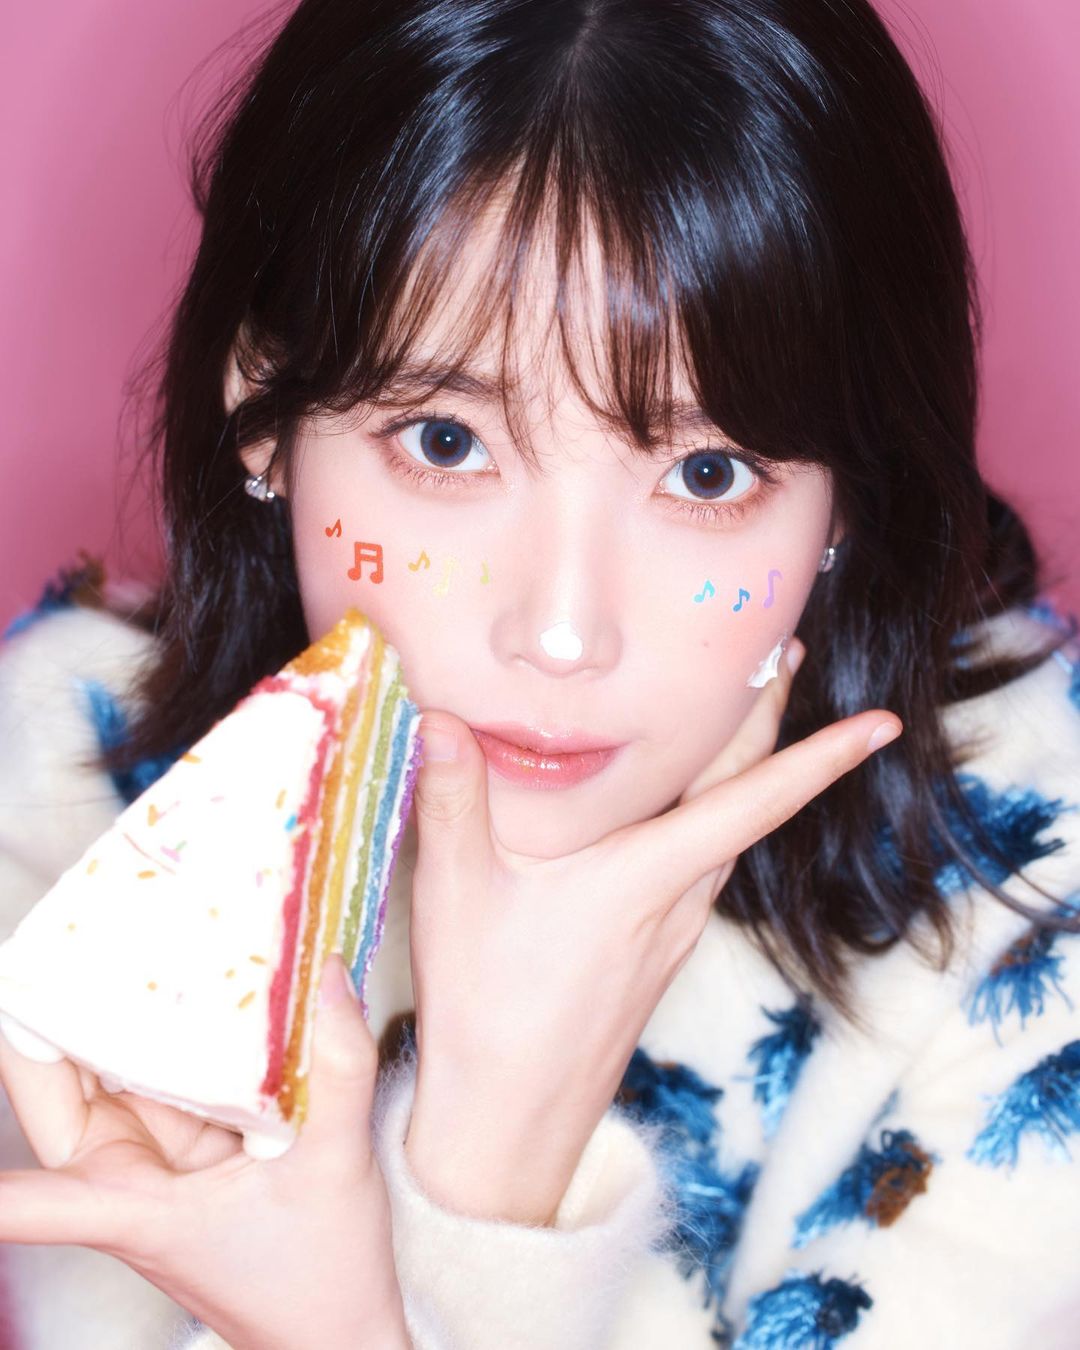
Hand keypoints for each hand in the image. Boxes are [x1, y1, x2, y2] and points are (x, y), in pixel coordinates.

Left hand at [0, 954, 409, 1349]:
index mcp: (128, 1205)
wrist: (341, 1334)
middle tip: (57, 942)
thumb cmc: (317, 1281)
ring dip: (114, 1019)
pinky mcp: (195, 1149)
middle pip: (58, 1093)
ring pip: (113, 1075)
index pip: (19, 1201)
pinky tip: (196, 984)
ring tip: (116, 939)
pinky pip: (171, 1078)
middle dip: (48, 1024)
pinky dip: (177, 1034)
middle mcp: (127, 1178)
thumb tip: (330, 980)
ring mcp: (161, 1160)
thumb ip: (338, 1073)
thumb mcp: (332, 1168)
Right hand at [403, 639, 902, 1224]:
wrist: (509, 1122)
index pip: (750, 800)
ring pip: (729, 831)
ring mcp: (672, 929)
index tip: (882, 724)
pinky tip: (682, 803)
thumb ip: (452, 799)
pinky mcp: (657, 950)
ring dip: (748, 767)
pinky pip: (702, 862)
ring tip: (745, 708)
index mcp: (644, 875)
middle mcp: (676, 898)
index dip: (819, 758)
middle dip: (775, 724)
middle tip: (789, 653)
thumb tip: (439, 716)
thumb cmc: (487, 1009)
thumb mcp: (456, 895)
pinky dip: (714, 812)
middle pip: (748, 799)